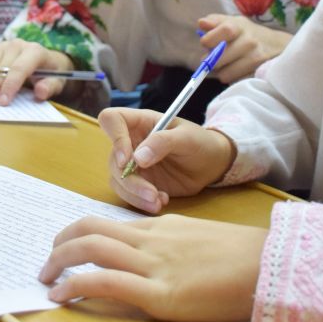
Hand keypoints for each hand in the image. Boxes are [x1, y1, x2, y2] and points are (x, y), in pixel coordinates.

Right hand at [0, 38, 75, 104]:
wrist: (53, 64)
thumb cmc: (55, 75)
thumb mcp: (60, 83)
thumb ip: (51, 87)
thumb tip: (41, 92)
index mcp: (35, 51)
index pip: (19, 69)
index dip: (10, 85)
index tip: (2, 103)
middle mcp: (17, 45)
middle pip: (0, 67)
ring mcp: (2, 47)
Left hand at [38, 214, 266, 321]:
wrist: (273, 265)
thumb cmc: (246, 257)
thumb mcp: (203, 239)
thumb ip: (175, 245)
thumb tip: (159, 260)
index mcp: (163, 227)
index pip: (109, 223)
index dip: (79, 233)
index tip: (67, 247)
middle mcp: (153, 240)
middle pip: (90, 228)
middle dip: (60, 243)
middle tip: (47, 261)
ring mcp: (155, 265)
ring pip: (91, 248)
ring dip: (59, 262)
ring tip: (45, 278)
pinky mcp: (161, 294)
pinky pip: (106, 282)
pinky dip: (76, 286)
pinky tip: (60, 296)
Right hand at [99, 107, 234, 213]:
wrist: (211, 164)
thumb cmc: (200, 142)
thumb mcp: (187, 138)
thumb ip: (163, 142)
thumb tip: (137, 158)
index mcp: (140, 122)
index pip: (111, 120)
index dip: (114, 138)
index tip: (126, 160)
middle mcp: (131, 142)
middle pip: (113, 160)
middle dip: (130, 181)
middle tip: (152, 193)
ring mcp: (133, 164)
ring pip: (118, 180)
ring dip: (135, 195)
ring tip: (159, 201)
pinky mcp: (138, 183)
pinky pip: (129, 194)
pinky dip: (141, 202)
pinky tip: (161, 202)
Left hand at [196, 14, 290, 82]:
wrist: (277, 46)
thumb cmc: (248, 33)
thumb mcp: (234, 22)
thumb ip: (215, 22)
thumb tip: (201, 23)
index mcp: (238, 27)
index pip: (218, 34)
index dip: (208, 41)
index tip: (207, 43)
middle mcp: (248, 42)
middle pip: (216, 60)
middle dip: (212, 61)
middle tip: (217, 57)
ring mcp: (256, 59)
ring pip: (224, 74)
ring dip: (223, 71)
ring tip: (230, 64)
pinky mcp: (259, 74)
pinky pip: (235, 82)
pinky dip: (234, 78)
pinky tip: (239, 70)